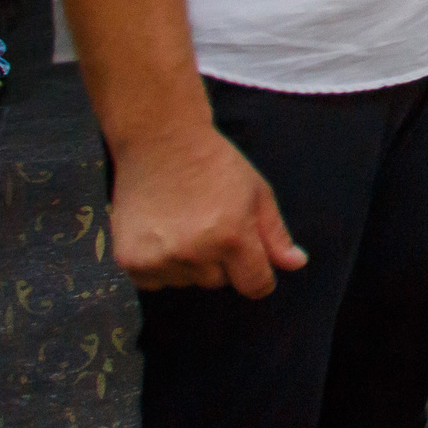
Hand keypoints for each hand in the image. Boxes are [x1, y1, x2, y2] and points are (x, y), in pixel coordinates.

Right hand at [107, 123, 306, 295]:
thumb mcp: (257, 192)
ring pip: (188, 282)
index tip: (252, 264)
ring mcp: (160, 259)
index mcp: (232, 237)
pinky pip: (156, 282)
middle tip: (210, 222)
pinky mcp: (130, 261)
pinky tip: (162, 233)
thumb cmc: (215, 163)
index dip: (259, 277)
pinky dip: (161, 266)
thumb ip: (276, 235)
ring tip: (183, 223)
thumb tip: (297, 265)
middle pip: (220, 282)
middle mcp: (195, 253)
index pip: (256, 286)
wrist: (161, 141)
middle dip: (221, 260)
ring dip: (190, 263)